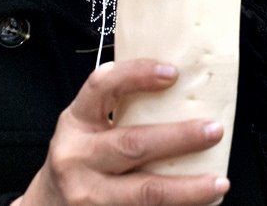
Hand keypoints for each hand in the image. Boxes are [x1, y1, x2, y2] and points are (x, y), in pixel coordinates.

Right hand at [16, 59, 228, 205]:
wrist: (47, 205)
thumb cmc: (79, 157)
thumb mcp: (87, 125)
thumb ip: (118, 108)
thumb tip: (181, 88)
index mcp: (76, 121)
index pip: (102, 86)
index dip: (136, 75)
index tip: (173, 73)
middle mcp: (77, 157)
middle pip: (133, 144)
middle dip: (179, 138)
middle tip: (214, 131)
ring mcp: (88, 195)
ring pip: (145, 192)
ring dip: (187, 189)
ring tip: (218, 182)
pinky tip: (199, 204)